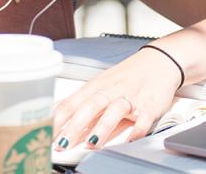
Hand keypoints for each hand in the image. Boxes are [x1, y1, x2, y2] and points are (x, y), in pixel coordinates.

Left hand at [53, 47, 179, 149]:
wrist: (159, 62)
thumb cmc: (128, 76)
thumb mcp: (103, 86)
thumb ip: (85, 106)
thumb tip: (63, 125)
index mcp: (96, 86)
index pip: (72, 102)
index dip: (58, 119)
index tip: (46, 134)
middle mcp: (111, 91)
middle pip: (90, 107)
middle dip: (75, 126)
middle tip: (63, 144)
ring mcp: (130, 98)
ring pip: (114, 111)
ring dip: (102, 128)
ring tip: (91, 144)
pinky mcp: (149, 107)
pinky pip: (142, 120)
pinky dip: (136, 131)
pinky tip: (129, 141)